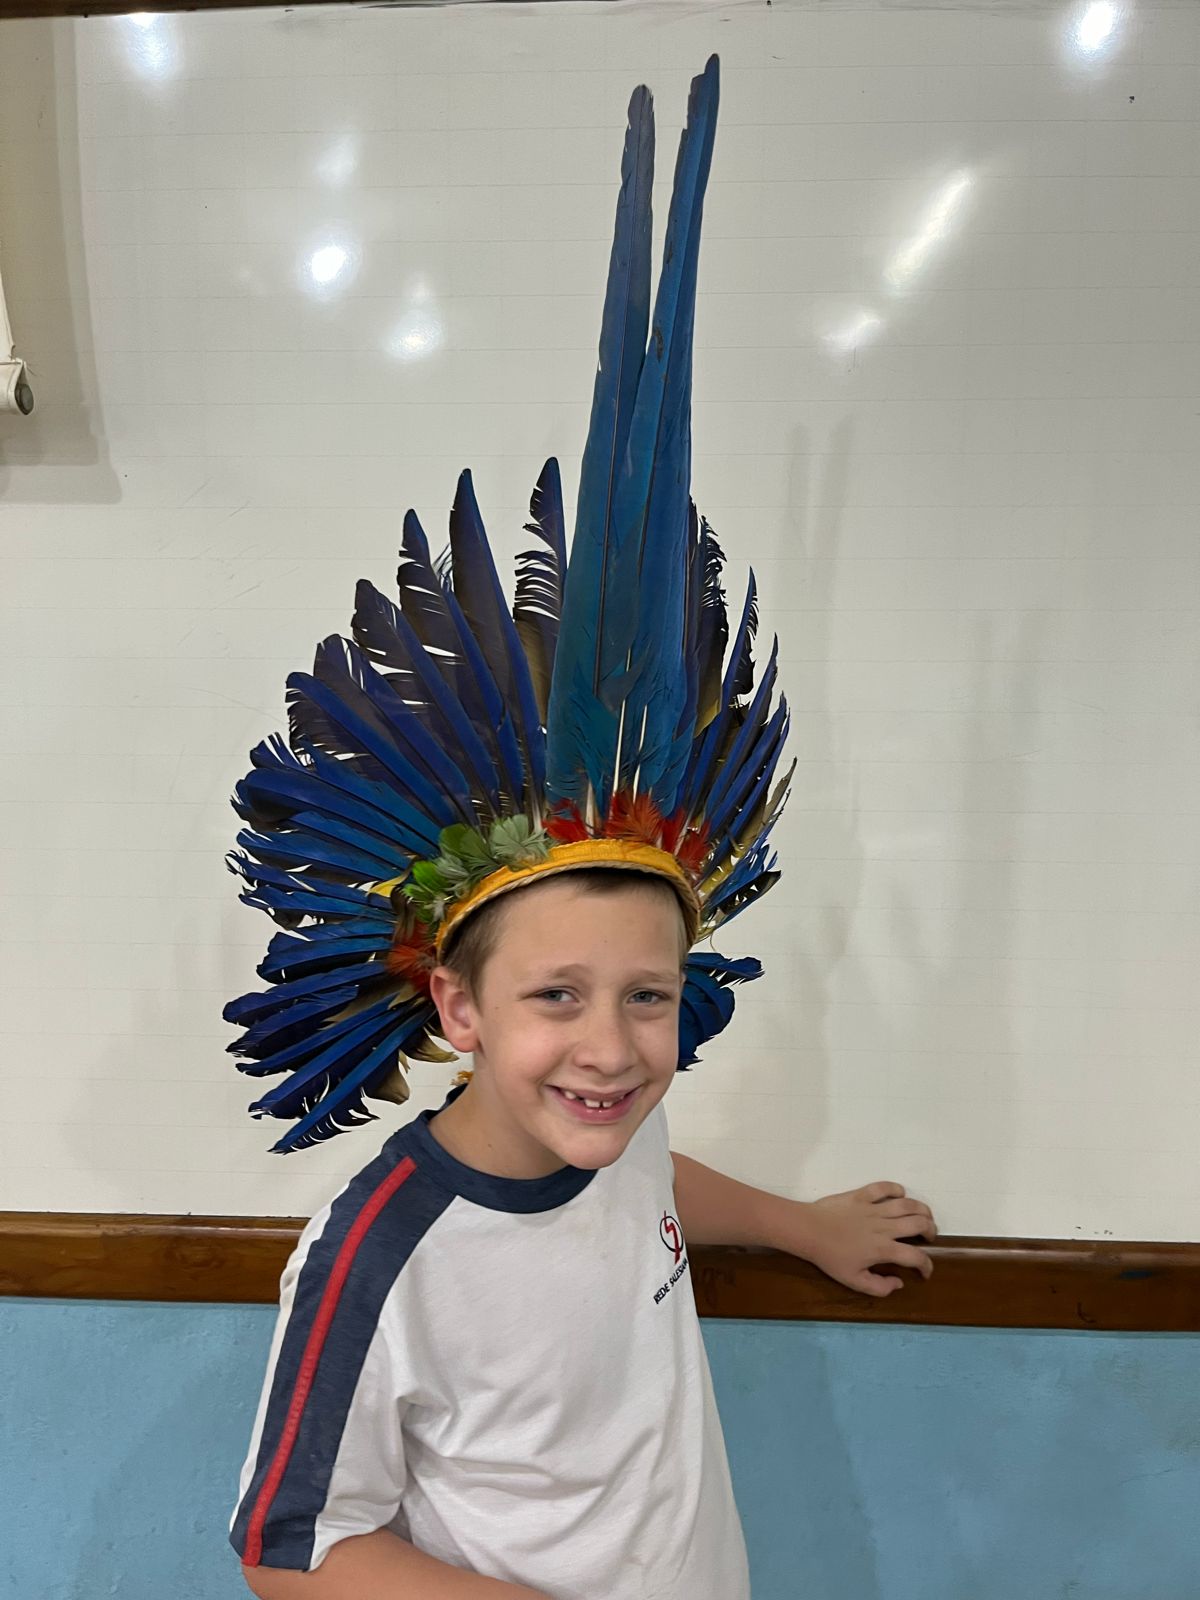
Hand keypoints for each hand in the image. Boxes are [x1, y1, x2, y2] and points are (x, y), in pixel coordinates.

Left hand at [795, 1182, 937, 1297]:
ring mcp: (873, 1208)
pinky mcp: (861, 1195)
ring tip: (924, 1216)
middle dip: (930, 1230)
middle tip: (928, 1237)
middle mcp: (884, 1227)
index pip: (915, 1256)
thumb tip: (899, 1284)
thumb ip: (879, 1287)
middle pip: (919, 1224)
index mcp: (883, 1249)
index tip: (926, 1270)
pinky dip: (895, 1188)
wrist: (808, 1231)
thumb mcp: (853, 1281)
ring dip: (922, 1209)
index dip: (927, 1265)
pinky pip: (883, 1187)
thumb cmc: (830, 1257)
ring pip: (907, 1204)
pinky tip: (900, 1195)